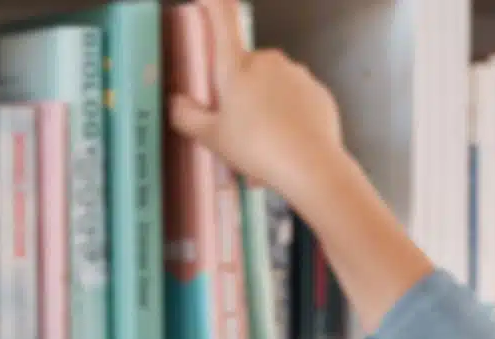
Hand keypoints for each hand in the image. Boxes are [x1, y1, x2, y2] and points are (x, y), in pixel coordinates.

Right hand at [169, 0, 350, 204]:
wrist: (312, 167)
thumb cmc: (257, 149)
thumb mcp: (212, 138)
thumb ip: (187, 117)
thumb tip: (175, 103)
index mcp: (236, 66)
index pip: (222, 19)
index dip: (213, 4)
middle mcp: (267, 61)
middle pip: (248, 66)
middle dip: (242, 89)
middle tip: (239, 125)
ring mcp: (297, 74)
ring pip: (274, 83)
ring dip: (267, 104)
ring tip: (266, 142)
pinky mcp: (319, 91)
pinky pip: (298, 99)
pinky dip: (292, 115)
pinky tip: (289, 141)